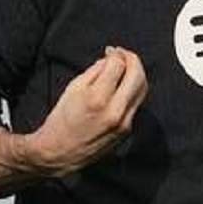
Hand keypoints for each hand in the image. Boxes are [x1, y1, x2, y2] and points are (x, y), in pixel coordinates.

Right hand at [27, 46, 147, 176]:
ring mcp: (124, 122)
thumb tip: (111, 59)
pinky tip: (123, 85)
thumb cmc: (62, 119)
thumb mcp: (73, 88)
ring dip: (136, 73)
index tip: (111, 51)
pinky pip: (136, 103)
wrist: (60, 152)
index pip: (118, 65)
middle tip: (123, 54)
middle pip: (137, 75)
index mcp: (98, 98)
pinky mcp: (127, 130)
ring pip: (142, 89)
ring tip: (126, 67)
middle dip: (132, 59)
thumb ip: (95, 70)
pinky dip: (132, 90)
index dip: (116, 54)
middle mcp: (115, 111)